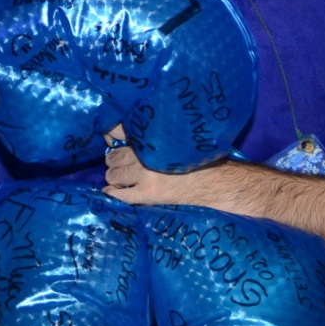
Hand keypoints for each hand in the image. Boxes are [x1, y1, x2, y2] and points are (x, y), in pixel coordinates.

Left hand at [103, 139, 257, 213]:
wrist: (215, 181)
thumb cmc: (198, 158)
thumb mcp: (176, 140)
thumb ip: (154, 136)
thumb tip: (124, 134)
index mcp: (151, 138)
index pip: (119, 130)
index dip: (111, 134)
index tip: (110, 138)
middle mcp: (144, 155)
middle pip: (114, 156)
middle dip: (115, 160)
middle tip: (122, 163)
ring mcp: (144, 176)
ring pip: (113, 174)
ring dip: (115, 176)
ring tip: (122, 178)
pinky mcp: (147, 194)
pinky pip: (118, 195)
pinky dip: (112, 193)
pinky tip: (112, 191)